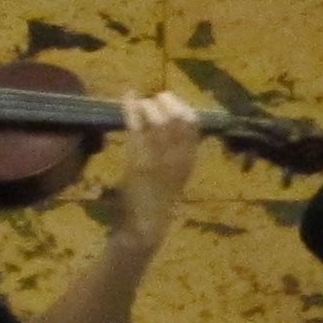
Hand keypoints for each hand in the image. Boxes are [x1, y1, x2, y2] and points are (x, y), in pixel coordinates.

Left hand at [111, 94, 203, 241]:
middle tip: (155, 97)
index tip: (173, 102)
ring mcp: (159, 158)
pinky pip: (136, 127)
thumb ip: (177, 156)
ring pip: (158, 119)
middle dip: (168, 102)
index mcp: (189, 161)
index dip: (184, 108)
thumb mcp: (175, 177)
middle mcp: (178, 157)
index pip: (195, 126)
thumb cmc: (157, 204)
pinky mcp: (139, 160)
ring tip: (140, 102)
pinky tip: (127, 96)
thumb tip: (174, 132)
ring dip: (148, 105)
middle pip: (179, 118)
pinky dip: (130, 108)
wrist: (145, 225)